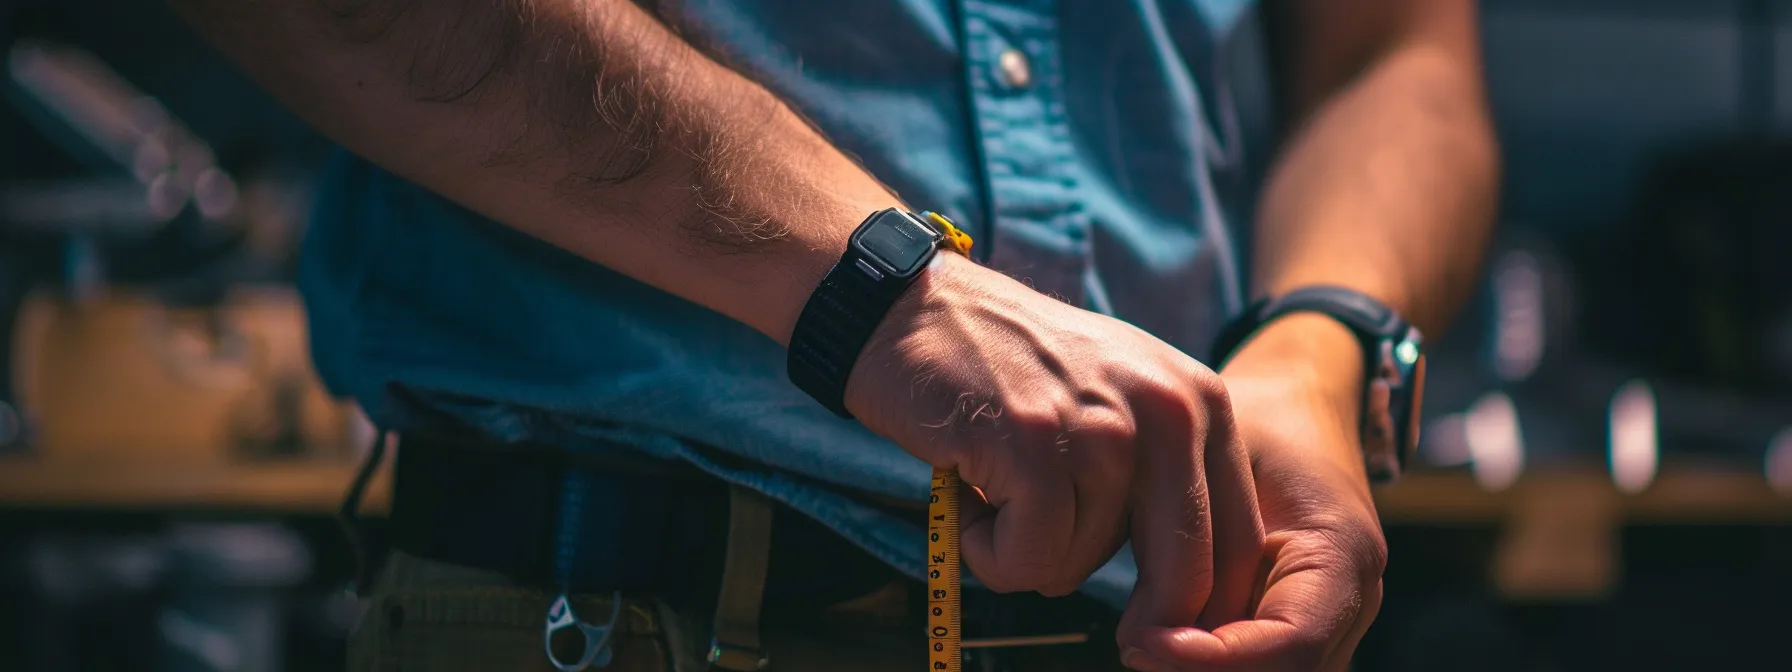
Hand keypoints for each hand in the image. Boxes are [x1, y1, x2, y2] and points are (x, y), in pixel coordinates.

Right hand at [843, 252, 1264, 630]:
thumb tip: (1191, 598)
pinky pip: (1026, 561)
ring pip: (1083, 570)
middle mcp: (1167, 410)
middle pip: (1185, 574)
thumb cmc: (1012, 373)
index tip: (1163, 633)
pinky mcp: (1034, 447)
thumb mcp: (1121, 400)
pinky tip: (969, 497)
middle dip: (1145, 621)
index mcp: (1202, 403)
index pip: (1239, 540)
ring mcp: (1102, 427)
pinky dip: (986, 552)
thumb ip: (1165, 478)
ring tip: (999, 492)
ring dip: (1028, 556)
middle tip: (1100, 619)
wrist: (919, 311)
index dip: (1203, 610)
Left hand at [1120, 313, 1387, 671]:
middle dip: (1201, 668)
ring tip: (1144, 635)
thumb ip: (1191, 537)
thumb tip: (1143, 629)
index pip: (1292, 642)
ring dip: (1203, 665)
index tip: (1145, 642)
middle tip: (1133, 642)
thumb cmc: (1261, 422)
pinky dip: (1207, 655)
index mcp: (1343, 552)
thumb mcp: (1221, 459)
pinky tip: (1163, 630)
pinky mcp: (1296, 621)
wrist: (1298, 407)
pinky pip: (1256, 659)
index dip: (1215, 658)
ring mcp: (1331, 619)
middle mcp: (1350, 600)